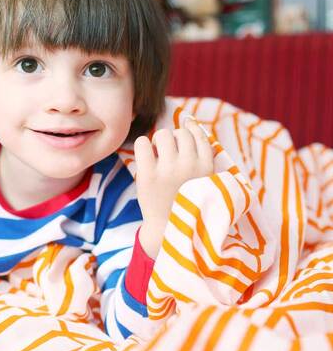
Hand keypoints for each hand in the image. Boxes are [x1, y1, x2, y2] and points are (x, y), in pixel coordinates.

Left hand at [134, 118, 213, 257]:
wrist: (168, 230)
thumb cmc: (186, 201)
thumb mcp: (204, 180)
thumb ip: (202, 155)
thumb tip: (190, 120)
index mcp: (207, 168)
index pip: (199, 135)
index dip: (190, 129)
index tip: (184, 132)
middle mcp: (190, 167)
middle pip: (180, 133)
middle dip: (173, 140)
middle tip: (169, 155)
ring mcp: (168, 171)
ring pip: (162, 134)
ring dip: (159, 142)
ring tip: (159, 157)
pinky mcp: (147, 176)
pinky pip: (142, 143)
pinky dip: (142, 146)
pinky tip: (146, 158)